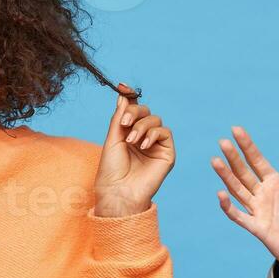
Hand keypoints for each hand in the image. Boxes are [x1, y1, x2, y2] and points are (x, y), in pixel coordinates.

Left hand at [93, 84, 174, 216]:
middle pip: (146, 112)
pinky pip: (165, 132)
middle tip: (124, 123)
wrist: (118, 191)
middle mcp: (143, 137)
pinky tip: (143, 145)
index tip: (122, 86)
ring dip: (142, 126)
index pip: (133, 110)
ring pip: (155, 120)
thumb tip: (123, 94)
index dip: (130, 97)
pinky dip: (153, 134)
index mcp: (129, 133)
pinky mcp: (167, 153)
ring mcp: (156, 145)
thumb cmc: (111, 169)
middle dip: (135, 112)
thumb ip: (120, 116)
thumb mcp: (112, 138)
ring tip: (132, 140)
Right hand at [211, 126, 278, 277]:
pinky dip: (229, 207)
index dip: (247, 146)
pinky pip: (240, 217)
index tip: (236, 130)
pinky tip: (221, 194)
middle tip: (223, 141)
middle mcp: (264, 195)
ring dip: (226, 177)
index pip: (257, 161)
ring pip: (238, 190)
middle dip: (234, 157)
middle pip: (244, 173)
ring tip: (216, 161)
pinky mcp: (258, 228)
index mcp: (276, 184)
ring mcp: (259, 211)